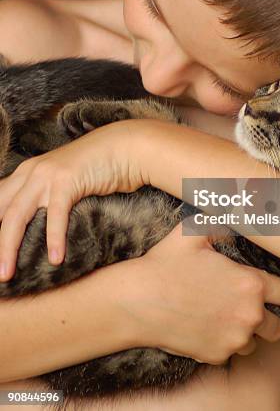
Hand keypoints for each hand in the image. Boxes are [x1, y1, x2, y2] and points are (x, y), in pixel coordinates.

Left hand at [0, 121, 145, 280]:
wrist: (125, 147)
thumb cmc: (98, 168)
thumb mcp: (63, 180)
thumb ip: (46, 197)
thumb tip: (37, 226)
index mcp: (26, 173)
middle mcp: (30, 172)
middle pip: (0, 211)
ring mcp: (47, 174)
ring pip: (17, 215)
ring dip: (8, 247)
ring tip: (7, 274)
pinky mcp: (67, 180)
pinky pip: (55, 214)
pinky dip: (54, 238)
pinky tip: (56, 258)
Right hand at [113, 224, 279, 363]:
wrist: (137, 301)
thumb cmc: (167, 263)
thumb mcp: (196, 231)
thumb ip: (225, 222)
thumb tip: (243, 212)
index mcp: (251, 285)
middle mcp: (248, 316)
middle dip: (275, 318)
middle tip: (262, 309)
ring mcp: (232, 339)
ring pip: (257, 342)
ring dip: (251, 332)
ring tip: (234, 316)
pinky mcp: (215, 355)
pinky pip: (232, 352)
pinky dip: (228, 342)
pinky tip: (213, 326)